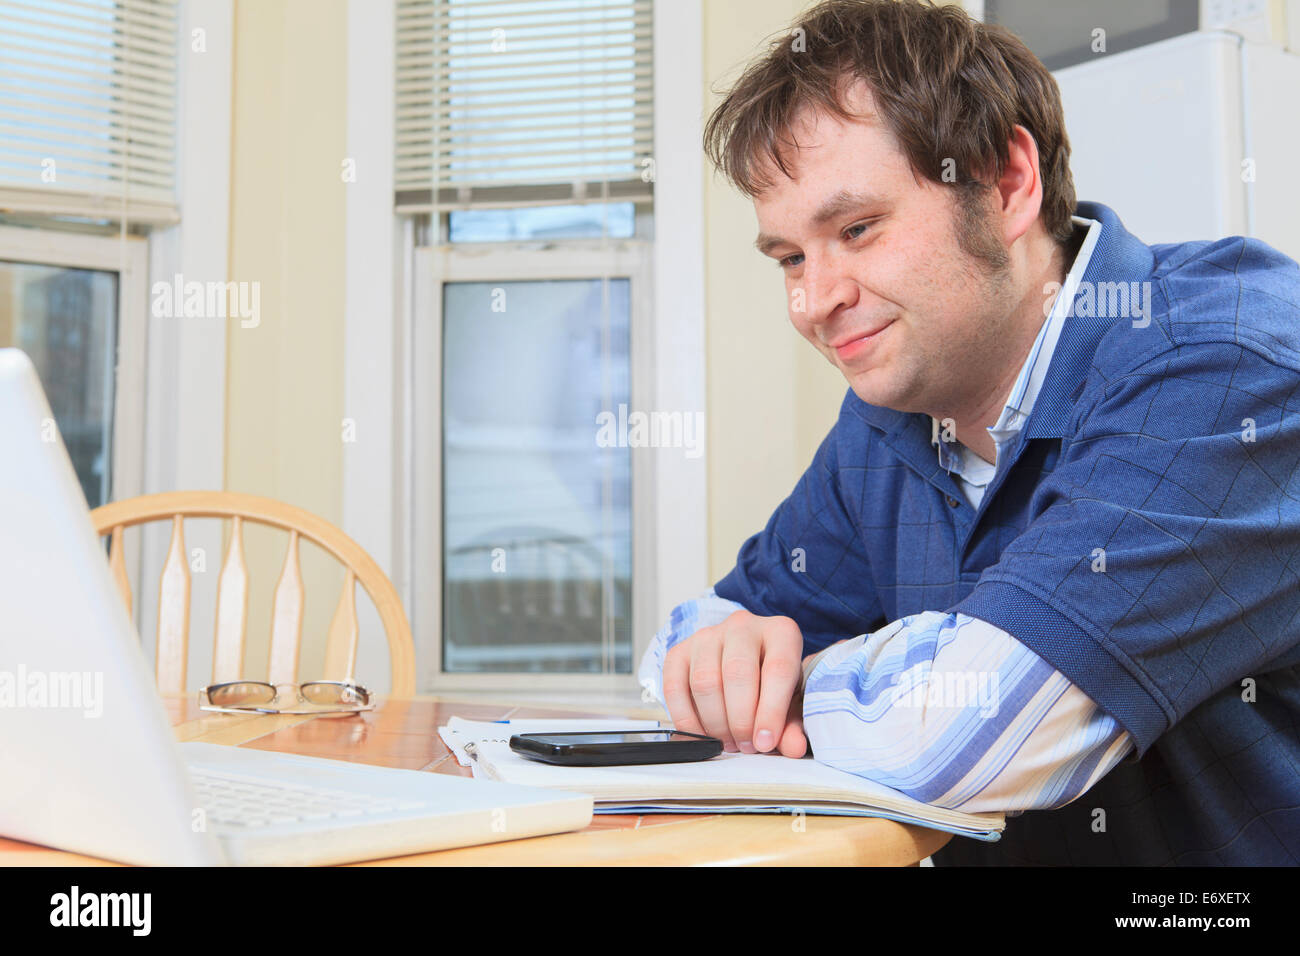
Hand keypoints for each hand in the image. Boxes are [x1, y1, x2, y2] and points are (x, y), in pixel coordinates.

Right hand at [662, 609, 808, 757]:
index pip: (777, 669)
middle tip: (746, 747)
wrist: (745, 663)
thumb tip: (793, 748)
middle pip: (737, 673)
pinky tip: (701, 736)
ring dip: (715, 722)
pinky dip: (685, 718)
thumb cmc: (772, 683)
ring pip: (704, 681)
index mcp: (780, 632)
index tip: (764, 743)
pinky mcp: (680, 651)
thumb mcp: (791, 701)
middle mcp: (742, 626)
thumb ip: (792, 724)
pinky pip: (674, 687)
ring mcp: (707, 636)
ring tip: (728, 743)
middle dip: (740, 719)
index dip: (770, 711)